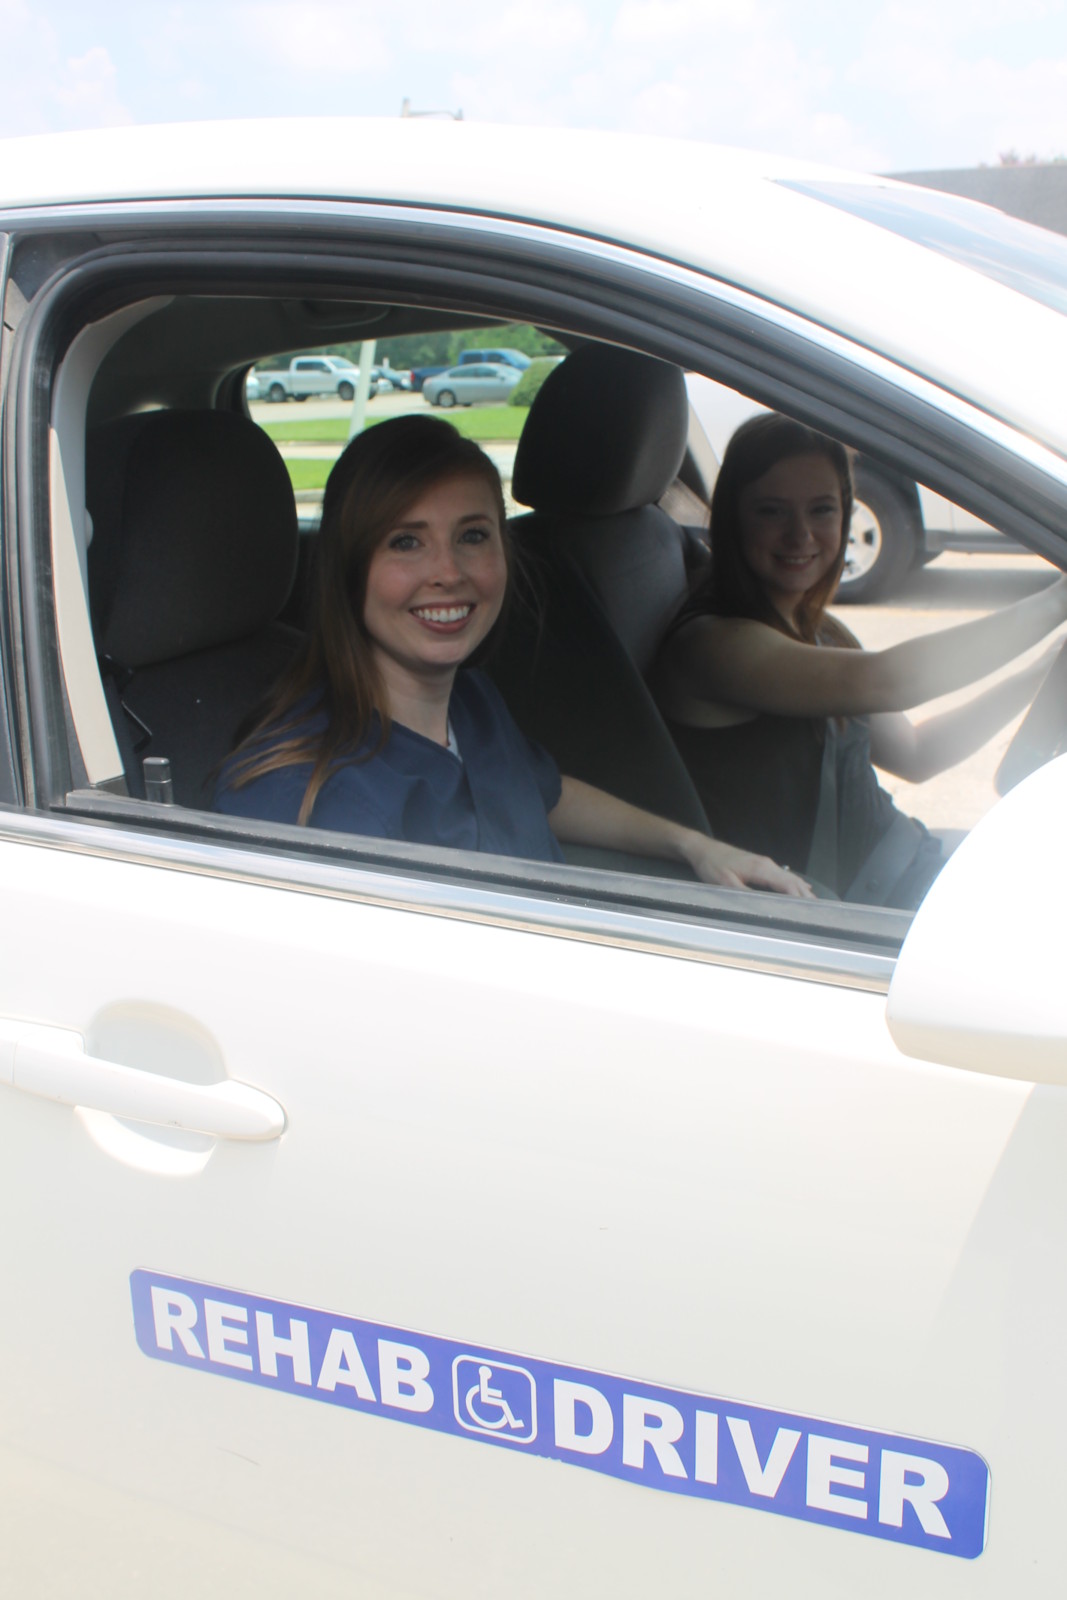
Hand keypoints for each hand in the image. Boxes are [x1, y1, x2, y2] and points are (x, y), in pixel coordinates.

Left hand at [682, 835, 814, 898]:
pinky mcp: (760, 865)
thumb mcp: (725, 883)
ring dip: (802, 890)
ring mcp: (764, 863)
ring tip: (814, 903)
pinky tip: (801, 887)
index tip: (810, 911)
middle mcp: (766, 864)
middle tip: (819, 912)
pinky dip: (793, 883)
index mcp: (761, 868)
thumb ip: (746, 895)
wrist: (702, 849)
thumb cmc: (712, 865)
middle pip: (793, 881)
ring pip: (789, 877)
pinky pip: (782, 875)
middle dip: (806, 896)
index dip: (800, 899)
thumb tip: (764, 906)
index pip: (788, 885)